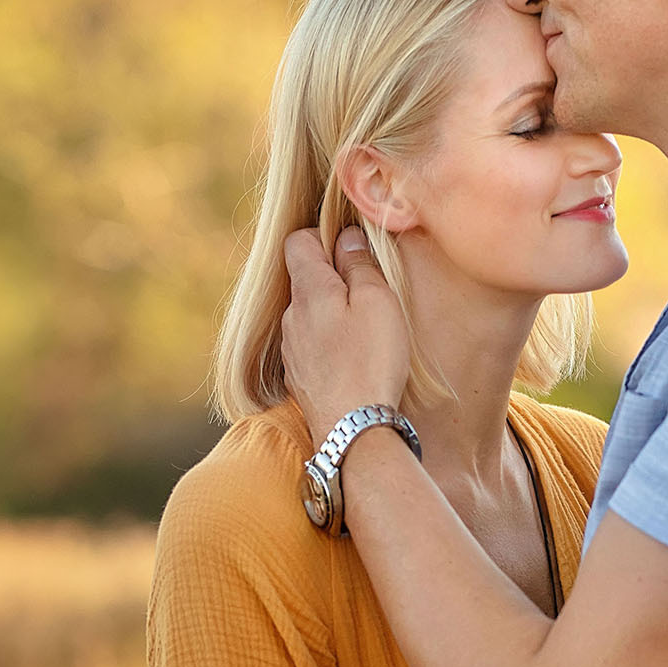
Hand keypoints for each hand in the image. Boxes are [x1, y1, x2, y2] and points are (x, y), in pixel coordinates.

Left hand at [282, 226, 411, 444]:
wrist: (352, 430)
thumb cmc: (370, 361)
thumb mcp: (376, 301)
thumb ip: (359, 265)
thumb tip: (346, 238)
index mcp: (308, 290)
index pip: (297, 241)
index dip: (323, 236)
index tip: (352, 251)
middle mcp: (291, 316)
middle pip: (304, 278)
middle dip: (332, 277)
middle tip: (367, 292)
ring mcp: (292, 349)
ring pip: (308, 314)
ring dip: (331, 313)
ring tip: (364, 331)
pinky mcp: (298, 376)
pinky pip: (311, 345)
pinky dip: (329, 343)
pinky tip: (353, 360)